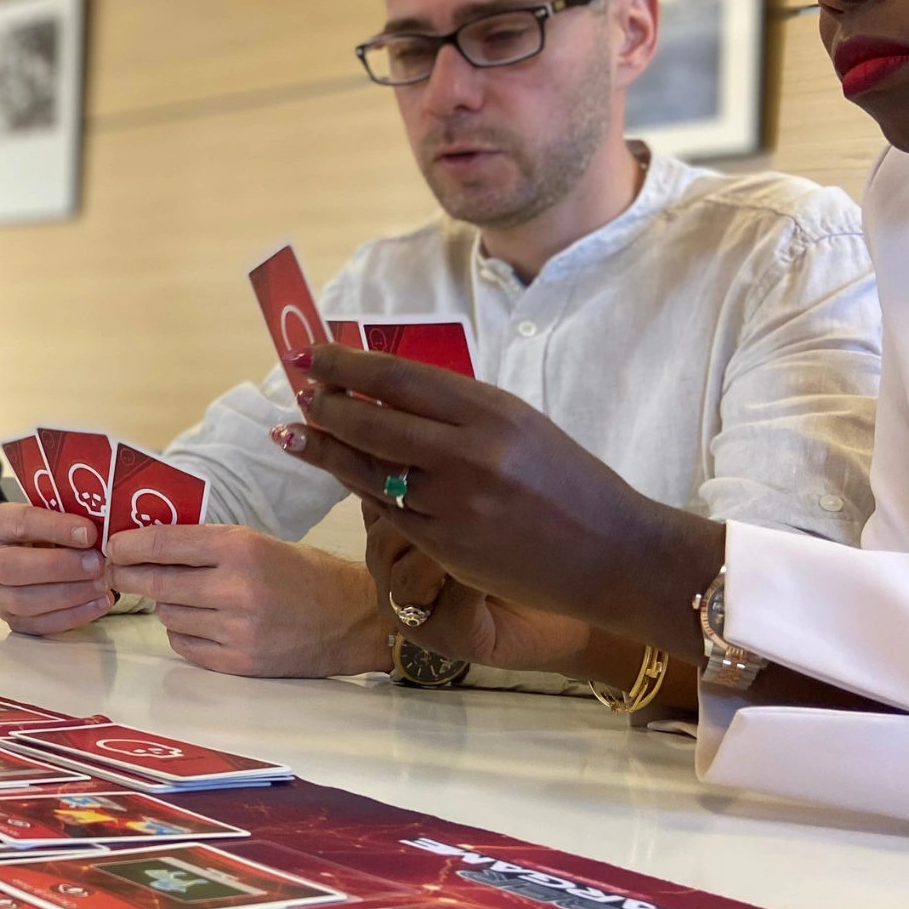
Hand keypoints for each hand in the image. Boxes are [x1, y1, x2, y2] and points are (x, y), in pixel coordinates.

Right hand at [0, 502, 112, 634]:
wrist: (34, 554)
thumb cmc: (47, 530)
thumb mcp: (52, 513)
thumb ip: (68, 517)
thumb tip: (95, 535)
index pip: (20, 523)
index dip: (55, 528)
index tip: (89, 533)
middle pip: (12, 567)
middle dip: (58, 567)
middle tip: (96, 564)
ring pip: (23, 601)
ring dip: (68, 594)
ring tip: (101, 585)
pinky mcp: (11, 620)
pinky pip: (38, 625)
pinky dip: (72, 616)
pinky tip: (98, 604)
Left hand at [104, 522, 390, 676]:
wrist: (353, 619)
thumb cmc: (303, 574)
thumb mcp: (258, 542)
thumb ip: (207, 545)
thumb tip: (145, 545)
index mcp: (242, 548)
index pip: (166, 542)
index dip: (130, 544)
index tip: (113, 545)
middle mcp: (236, 588)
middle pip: (156, 582)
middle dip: (129, 576)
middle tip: (116, 572)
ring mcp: (237, 630)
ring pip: (167, 615)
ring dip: (165, 604)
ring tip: (182, 596)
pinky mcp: (239, 662)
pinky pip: (185, 645)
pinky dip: (183, 632)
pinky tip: (199, 621)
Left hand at [272, 344, 722, 656]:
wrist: (614, 554)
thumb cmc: (572, 483)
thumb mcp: (523, 426)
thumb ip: (460, 412)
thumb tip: (388, 393)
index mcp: (493, 414)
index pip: (400, 380)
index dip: (347, 366)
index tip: (314, 354)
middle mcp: (469, 456)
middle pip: (373, 423)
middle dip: (326, 405)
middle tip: (299, 392)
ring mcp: (453, 505)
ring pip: (370, 471)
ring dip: (326, 450)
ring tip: (294, 433)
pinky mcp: (446, 547)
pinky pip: (390, 512)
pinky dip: (363, 489)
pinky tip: (344, 475)